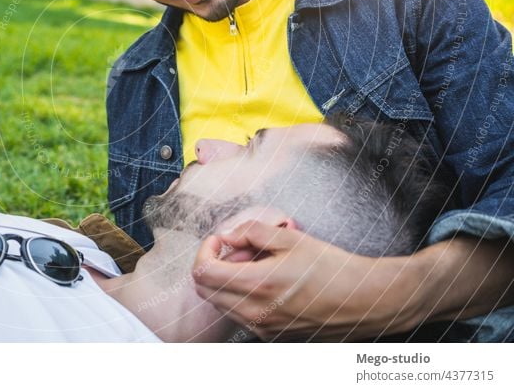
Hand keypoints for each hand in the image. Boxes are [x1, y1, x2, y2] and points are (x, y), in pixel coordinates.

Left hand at [192, 220, 423, 340]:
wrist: (364, 300)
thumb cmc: (331, 267)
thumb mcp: (291, 238)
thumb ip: (251, 232)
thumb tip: (226, 236)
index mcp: (259, 284)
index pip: (203, 273)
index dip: (205, 250)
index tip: (220, 239)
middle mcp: (256, 312)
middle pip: (206, 291)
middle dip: (213, 265)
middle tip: (239, 250)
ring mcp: (262, 328)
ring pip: (220, 304)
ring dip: (226, 281)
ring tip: (256, 265)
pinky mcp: (270, 335)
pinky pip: (239, 315)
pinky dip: (240, 295)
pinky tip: (266, 281)